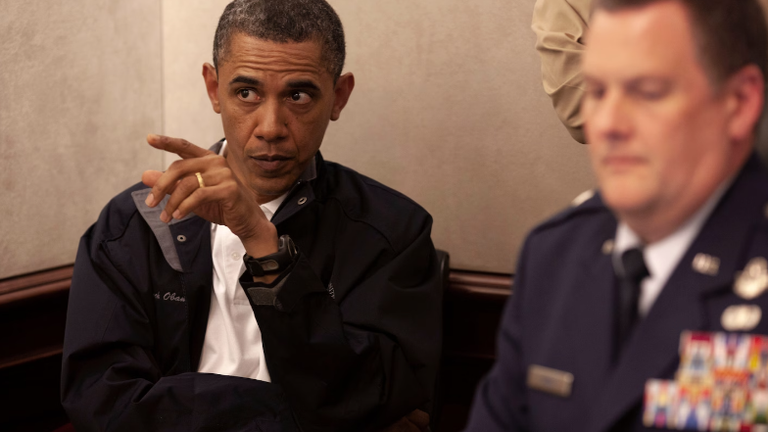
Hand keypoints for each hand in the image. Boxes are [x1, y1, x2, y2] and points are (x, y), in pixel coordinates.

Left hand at [141, 134, 277, 257]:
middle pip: (179, 167)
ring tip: (166, 216)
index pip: (184, 146)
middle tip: (150, 203)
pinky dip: (185, 206)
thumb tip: (145, 176)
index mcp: (208, 160)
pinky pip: (199, 196)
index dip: (167, 142)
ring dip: (172, 202)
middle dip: (161, 186)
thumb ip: (170, 185)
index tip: (149, 138)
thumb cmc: (221, 205)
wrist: (246, 221)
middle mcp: (216, 162)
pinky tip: (178, 215)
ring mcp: (224, 174)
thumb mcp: (190, 195)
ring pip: (187, 184)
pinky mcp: (229, 189)